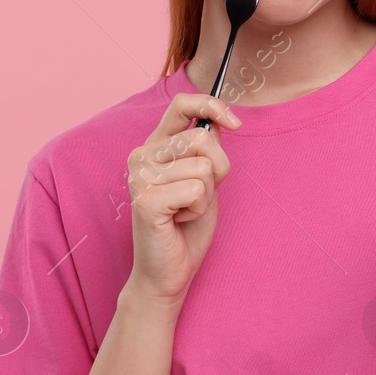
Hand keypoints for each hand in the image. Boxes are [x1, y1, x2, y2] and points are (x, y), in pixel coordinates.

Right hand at [122, 94, 240, 310]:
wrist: (169, 270)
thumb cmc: (186, 225)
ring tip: (186, 210)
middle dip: (218, 170)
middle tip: (198, 195)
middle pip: (203, 139)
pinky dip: (199, 208)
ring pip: (204, 167)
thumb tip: (220, 120)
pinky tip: (179, 220)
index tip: (236, 123)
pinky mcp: (146, 200)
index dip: (212, 106)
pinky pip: (197, 190)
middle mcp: (141, 156)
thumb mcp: (204, 179)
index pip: (181, 104)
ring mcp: (139, 177)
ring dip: (207, 194)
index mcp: (154, 146)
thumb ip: (206, 150)